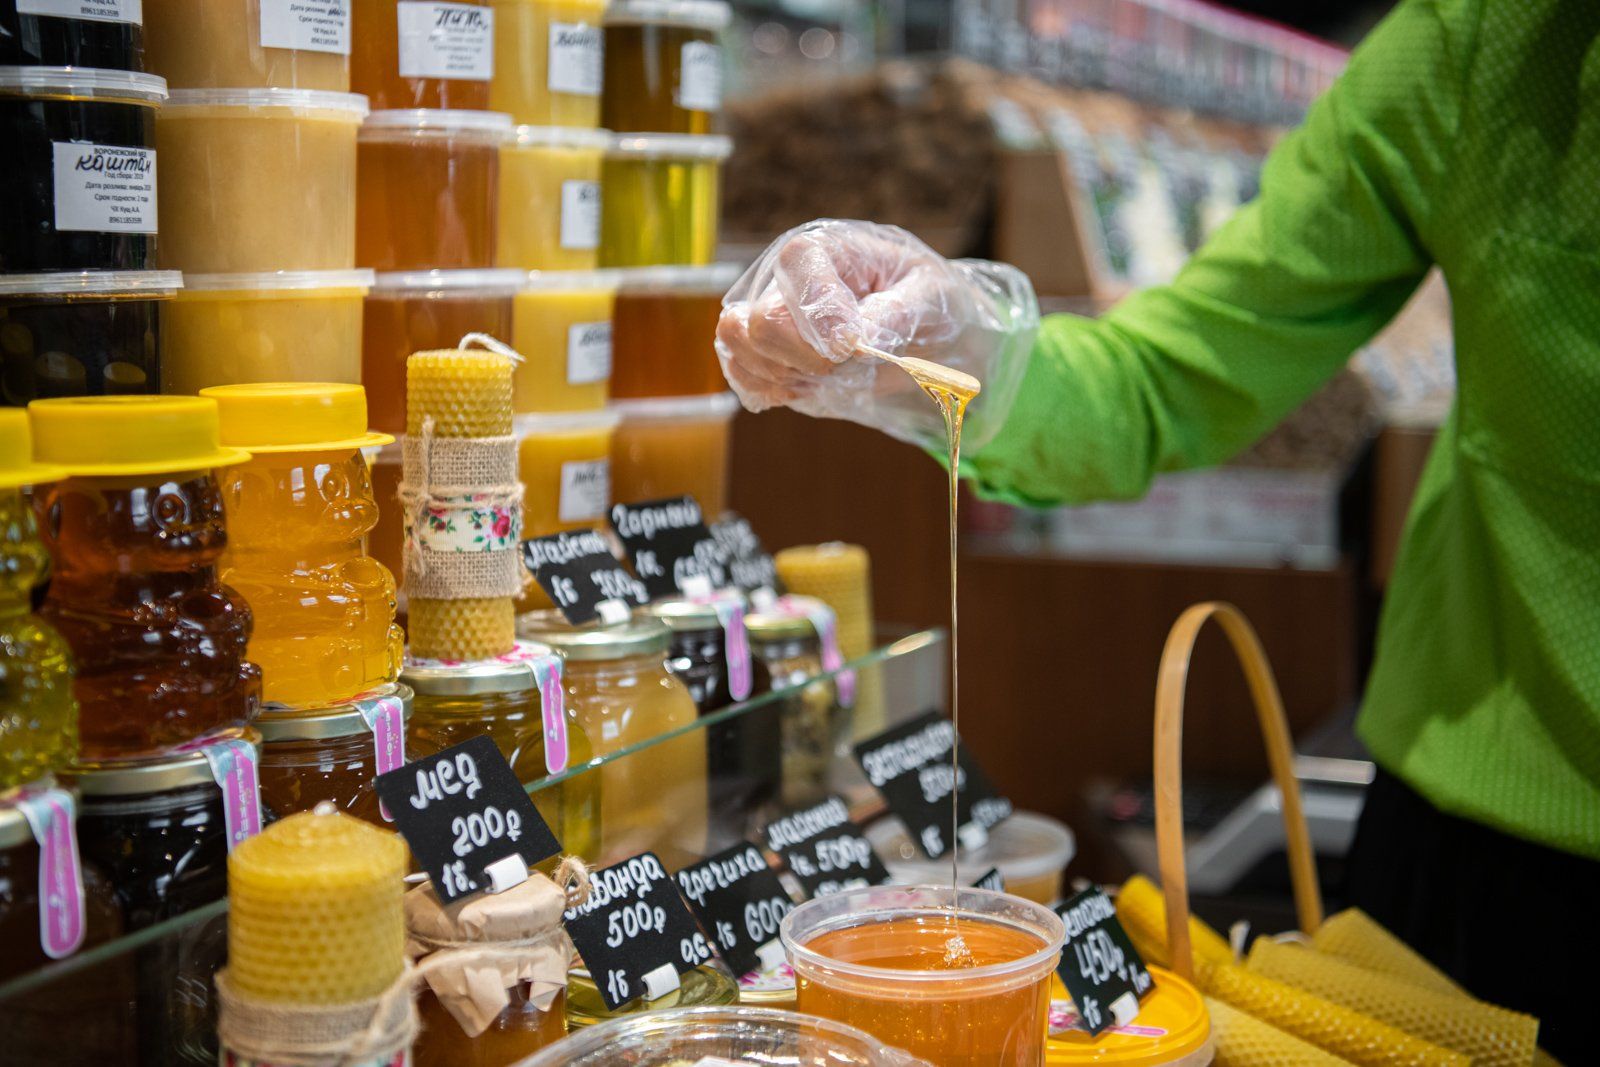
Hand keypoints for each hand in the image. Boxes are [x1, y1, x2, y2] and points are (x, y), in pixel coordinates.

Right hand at [716, 220, 1038, 450]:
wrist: (925, 334)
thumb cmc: (929, 304)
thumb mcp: (932, 298)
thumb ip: (896, 313)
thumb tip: (855, 339)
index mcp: (829, 246)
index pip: (797, 264)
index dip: (820, 313)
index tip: (851, 345)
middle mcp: (786, 275)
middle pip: (761, 319)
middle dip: (806, 356)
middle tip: (847, 364)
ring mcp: (768, 312)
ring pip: (739, 345)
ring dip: (787, 374)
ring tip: (830, 376)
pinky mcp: (763, 351)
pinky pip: (741, 374)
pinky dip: (772, 390)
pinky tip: (809, 388)